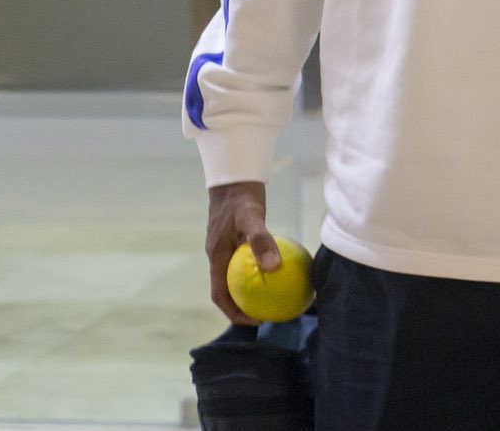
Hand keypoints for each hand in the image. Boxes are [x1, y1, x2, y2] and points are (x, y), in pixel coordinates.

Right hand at [206, 180, 277, 324]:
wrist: (233, 179)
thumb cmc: (241, 198)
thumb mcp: (251, 218)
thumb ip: (260, 240)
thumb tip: (274, 267)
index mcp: (216, 257)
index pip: (220, 295)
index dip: (233, 312)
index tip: (254, 320)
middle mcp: (219, 257)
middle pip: (228, 290)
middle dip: (244, 307)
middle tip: (269, 314)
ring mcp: (227, 249)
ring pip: (238, 277)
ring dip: (252, 290)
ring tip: (277, 298)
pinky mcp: (237, 241)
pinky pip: (247, 263)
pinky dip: (260, 270)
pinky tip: (282, 270)